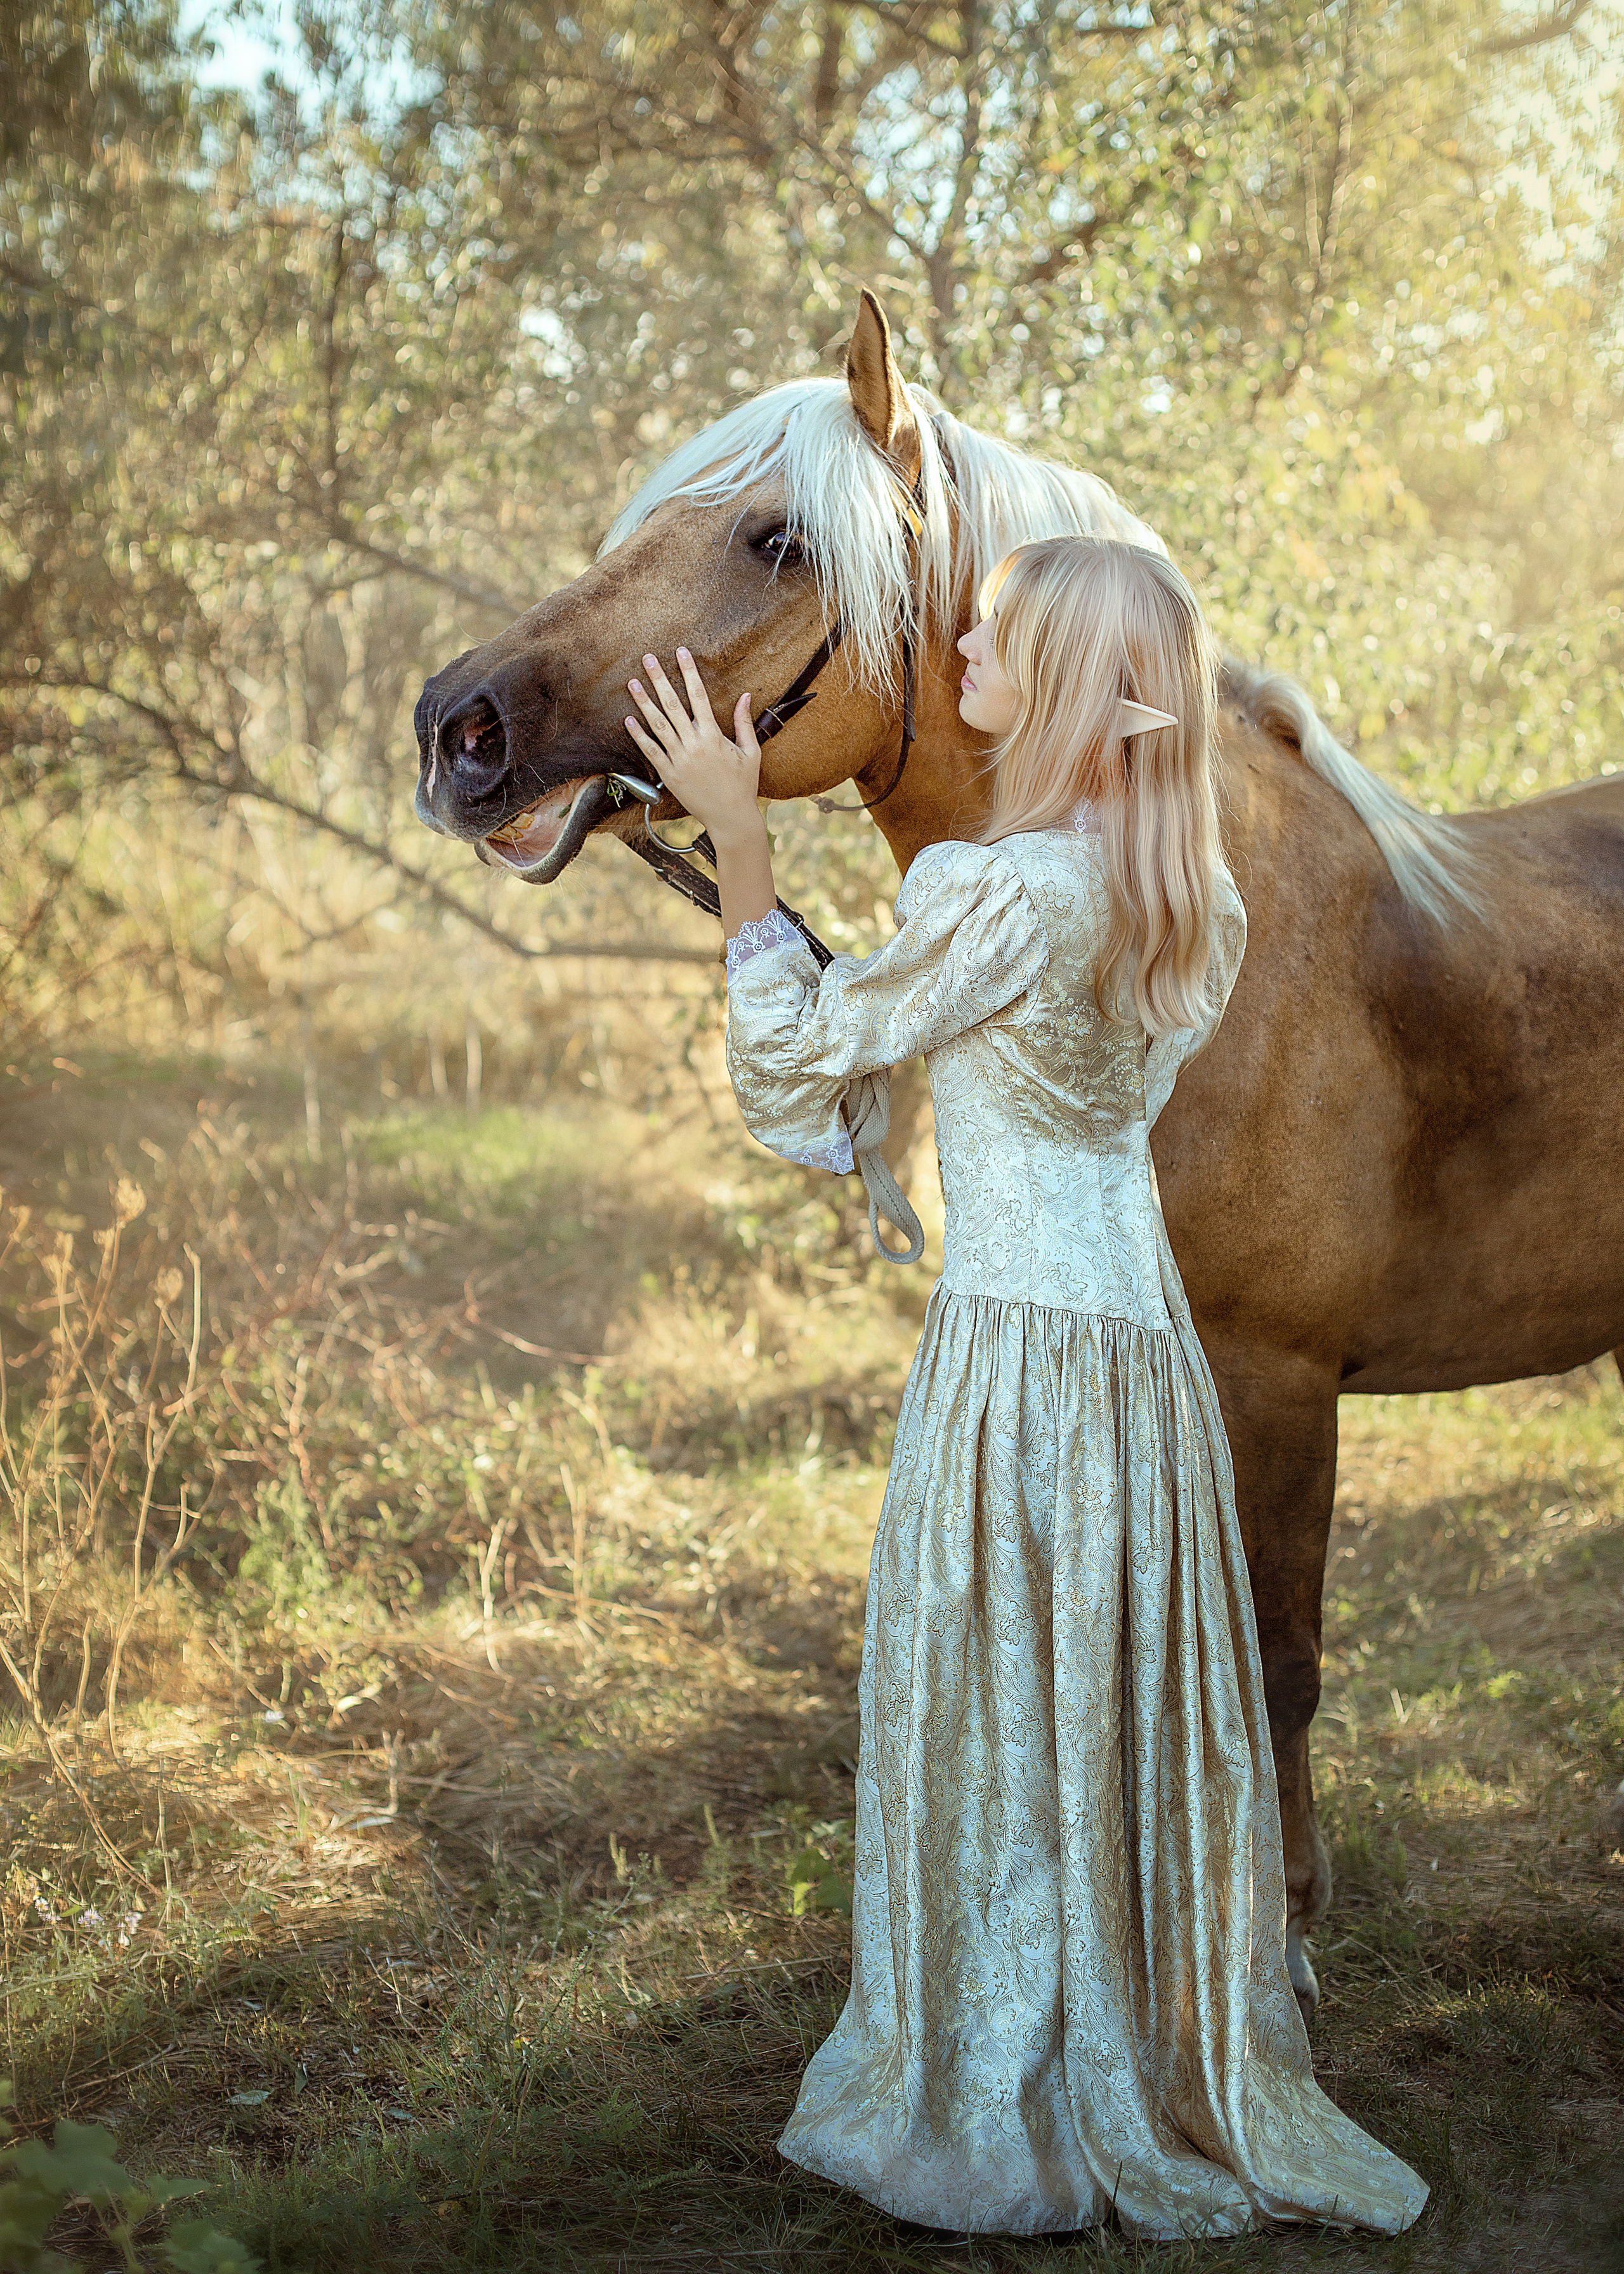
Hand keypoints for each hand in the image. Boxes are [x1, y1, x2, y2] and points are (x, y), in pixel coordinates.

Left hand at [625, 648, 762, 842]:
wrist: (730, 818)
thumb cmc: (743, 785)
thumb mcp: (751, 752)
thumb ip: (744, 723)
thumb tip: (746, 695)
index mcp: (714, 737)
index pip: (699, 696)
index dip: (689, 672)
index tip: (681, 653)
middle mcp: (694, 746)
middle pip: (672, 705)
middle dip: (659, 679)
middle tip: (648, 659)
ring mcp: (679, 760)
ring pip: (658, 725)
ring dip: (643, 703)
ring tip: (632, 683)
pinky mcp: (669, 775)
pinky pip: (651, 752)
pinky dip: (639, 736)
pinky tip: (629, 720)